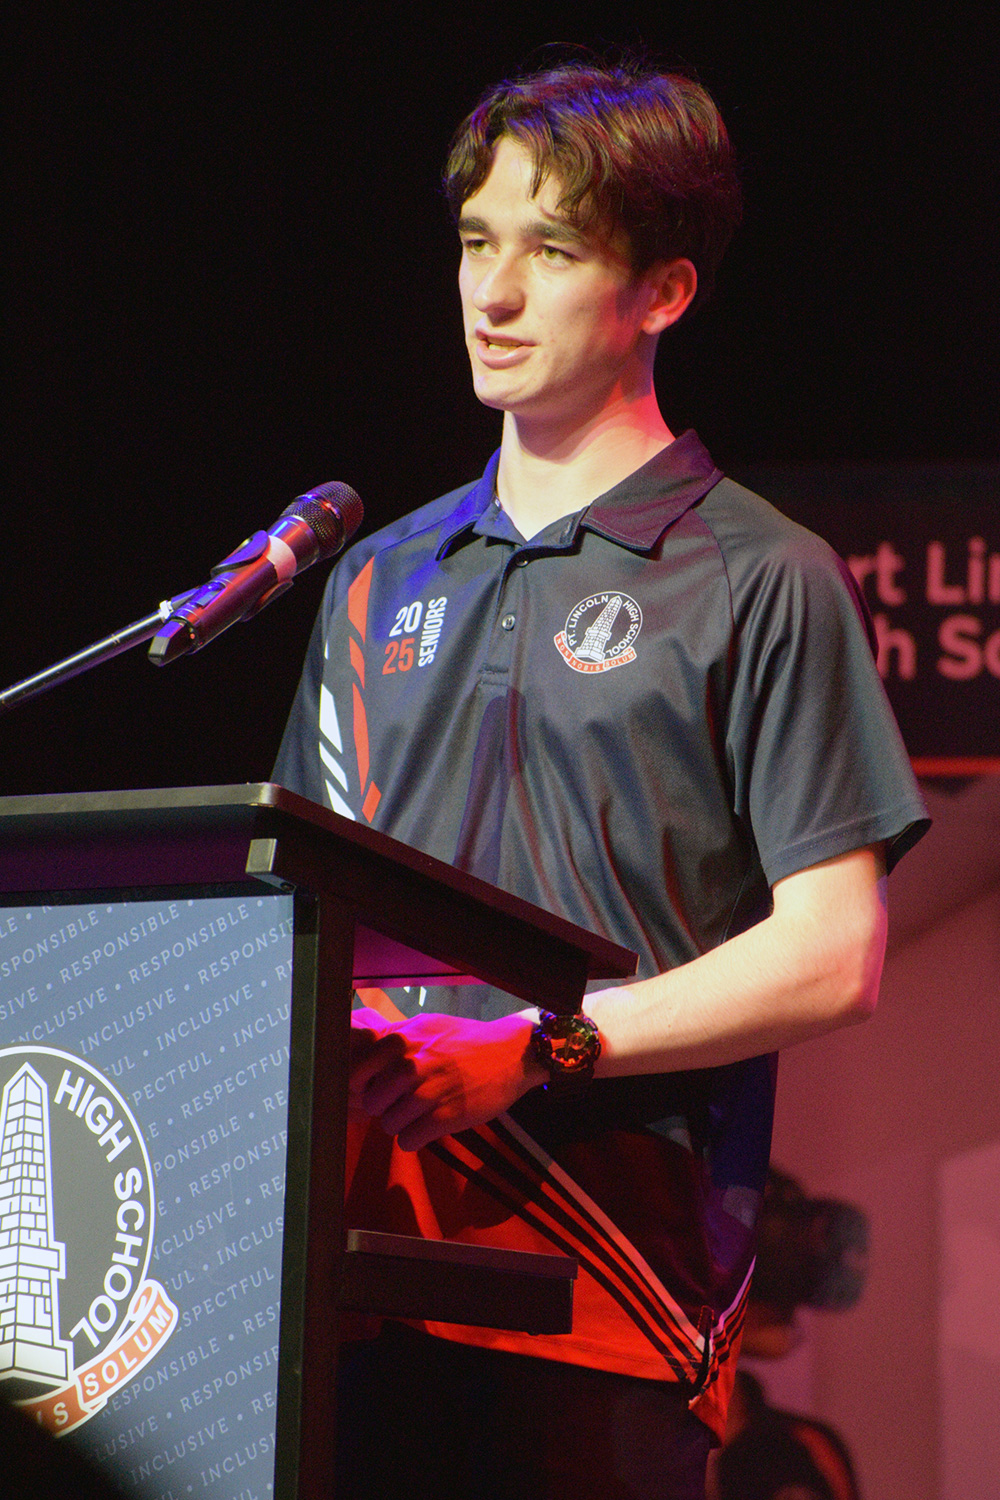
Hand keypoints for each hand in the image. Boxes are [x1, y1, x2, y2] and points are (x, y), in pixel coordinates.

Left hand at [349, 1009, 544, 1151]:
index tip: (377, 1089)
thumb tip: (361, 1049)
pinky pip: (408, 1141)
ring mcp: (429, 1091)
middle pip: (371, 1103)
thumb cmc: (466, 1040)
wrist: (512, 1054)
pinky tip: (427, 1127)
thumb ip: (395, 1037)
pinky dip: (415, 1139)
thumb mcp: (427, 1026)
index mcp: (403, 1041)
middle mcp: (411, 1064)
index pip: (357, 1073)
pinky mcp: (446, 1116)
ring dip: (400, 1125)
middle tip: (400, 1104)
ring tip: (417, 1116)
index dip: (364, 1086)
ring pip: (388, 1125)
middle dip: (384, 1108)